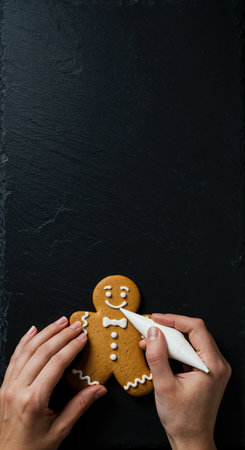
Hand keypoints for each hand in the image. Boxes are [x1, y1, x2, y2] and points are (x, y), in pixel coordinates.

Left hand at [0, 317, 106, 449]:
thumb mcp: (59, 431)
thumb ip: (79, 406)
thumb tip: (99, 389)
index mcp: (34, 399)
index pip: (56, 363)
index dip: (71, 347)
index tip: (83, 336)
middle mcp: (18, 389)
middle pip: (42, 352)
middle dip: (61, 335)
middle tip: (75, 324)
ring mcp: (8, 386)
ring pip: (27, 351)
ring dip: (44, 333)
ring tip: (59, 322)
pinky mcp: (3, 387)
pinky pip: (14, 358)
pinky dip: (24, 342)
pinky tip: (33, 331)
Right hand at [139, 314, 230, 449]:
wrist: (191, 440)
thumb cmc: (181, 419)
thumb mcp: (164, 386)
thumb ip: (157, 357)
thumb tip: (153, 333)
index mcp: (212, 365)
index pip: (196, 328)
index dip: (174, 320)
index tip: (155, 319)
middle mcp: (217, 364)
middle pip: (194, 332)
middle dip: (170, 328)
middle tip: (149, 328)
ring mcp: (213, 367)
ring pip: (191, 341)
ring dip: (170, 339)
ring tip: (149, 341)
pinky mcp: (206, 371)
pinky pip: (190, 351)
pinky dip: (174, 349)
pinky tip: (159, 351)